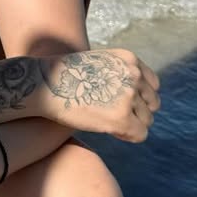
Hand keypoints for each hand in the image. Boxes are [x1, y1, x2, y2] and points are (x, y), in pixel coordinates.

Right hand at [38, 49, 159, 141]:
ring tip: (106, 122)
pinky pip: (140, 134)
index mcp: (129, 60)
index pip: (152, 85)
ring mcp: (128, 96)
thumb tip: (139, 98)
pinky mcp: (122, 118)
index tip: (123, 103)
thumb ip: (120, 74)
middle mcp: (133, 75)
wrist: (44, 86)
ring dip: (130, 124)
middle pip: (152, 104)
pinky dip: (127, 136)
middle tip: (114, 116)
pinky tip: (109, 131)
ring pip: (146, 121)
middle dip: (137, 112)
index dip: (139, 97)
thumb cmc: (65, 78)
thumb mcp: (98, 64)